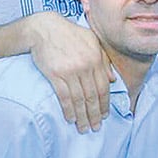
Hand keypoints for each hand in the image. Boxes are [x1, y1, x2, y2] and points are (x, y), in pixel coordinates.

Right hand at [28, 12, 111, 130]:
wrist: (44, 28)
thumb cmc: (70, 35)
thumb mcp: (92, 42)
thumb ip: (104, 61)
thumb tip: (113, 80)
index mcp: (96, 59)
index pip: (103, 87)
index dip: (104, 103)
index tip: (104, 115)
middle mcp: (85, 66)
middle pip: (92, 96)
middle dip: (94, 114)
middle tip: (95, 128)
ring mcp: (70, 71)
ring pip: (79, 99)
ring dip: (82, 116)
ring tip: (83, 128)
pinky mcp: (55, 74)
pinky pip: (64, 96)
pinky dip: (68, 109)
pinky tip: (70, 118)